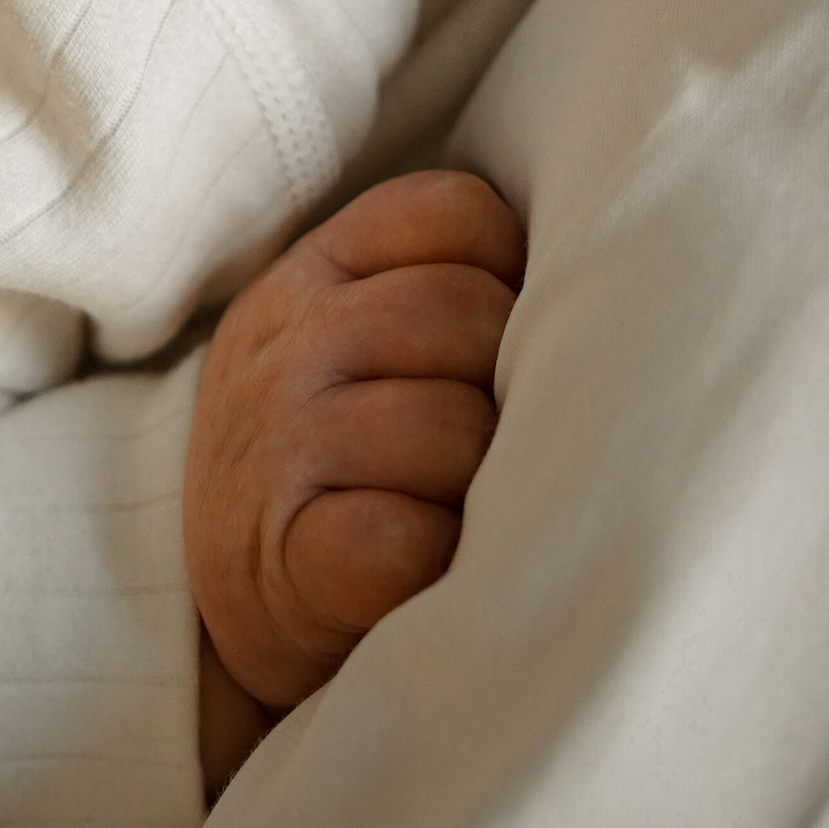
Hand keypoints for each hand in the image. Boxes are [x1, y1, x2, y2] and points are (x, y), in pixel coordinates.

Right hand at [185, 170, 523, 789]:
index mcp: (314, 273)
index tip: (511, 342)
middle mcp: (287, 343)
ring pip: (449, 427)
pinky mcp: (286, 557)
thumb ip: (441, 289)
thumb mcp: (355, 341)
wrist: (223, 613)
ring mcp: (280, 445)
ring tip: (479, 513)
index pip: (456, 215)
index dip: (514, 273)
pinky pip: (403, 539)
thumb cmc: (341, 464)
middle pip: (465, 313)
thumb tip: (605, 279)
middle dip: (515, 384)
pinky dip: (443, 558)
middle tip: (509, 449)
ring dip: (491, 483)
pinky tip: (442, 569)